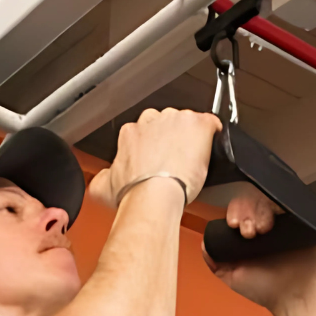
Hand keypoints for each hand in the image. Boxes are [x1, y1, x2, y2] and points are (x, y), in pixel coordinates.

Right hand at [88, 106, 220, 207]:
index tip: (159, 160)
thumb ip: (103, 178)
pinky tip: (212, 148)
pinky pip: (210, 123)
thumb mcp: (105, 188)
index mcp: (131, 132)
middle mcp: (152, 120)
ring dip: (191, 139)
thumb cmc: (133, 193)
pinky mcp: (198, 124)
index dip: (154, 146)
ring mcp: (176, 120)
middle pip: (167, 123)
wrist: (153, 194)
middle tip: (177, 162)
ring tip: (193, 161)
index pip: (146, 131)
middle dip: (172, 139)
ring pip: (187, 123)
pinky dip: (213, 133)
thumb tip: (102, 181)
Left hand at [208, 190, 315, 307]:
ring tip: (262, 229)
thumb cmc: (266, 291)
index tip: (233, 225)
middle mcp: (267, 224)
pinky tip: (274, 221)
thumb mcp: (233, 278)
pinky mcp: (302, 222)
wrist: (293, 299)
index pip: (239, 211)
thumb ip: (216, 263)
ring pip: (269, 201)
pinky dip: (280, 205)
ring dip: (260, 211)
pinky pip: (290, 203)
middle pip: (253, 202)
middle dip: (246, 212)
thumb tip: (205, 244)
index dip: (235, 213)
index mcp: (250, 233)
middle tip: (248, 231)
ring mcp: (284, 222)